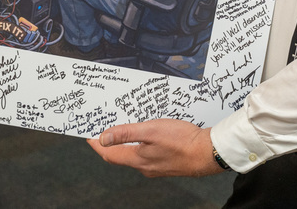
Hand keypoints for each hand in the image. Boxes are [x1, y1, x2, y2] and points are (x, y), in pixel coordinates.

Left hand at [88, 119, 222, 176]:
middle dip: (110, 143)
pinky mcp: (167, 163)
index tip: (88, 136)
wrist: (208, 153)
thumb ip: (127, 133)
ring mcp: (156, 167)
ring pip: (135, 155)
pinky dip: (142, 145)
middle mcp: (145, 166)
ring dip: (127, 143)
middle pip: (120, 156)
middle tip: (103, 129)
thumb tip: (103, 138)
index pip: (109, 154)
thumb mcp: (151, 130)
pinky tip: (149, 136)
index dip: (97, 144)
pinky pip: (148, 155)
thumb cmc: (182, 141)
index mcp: (138, 159)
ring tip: (124, 129)